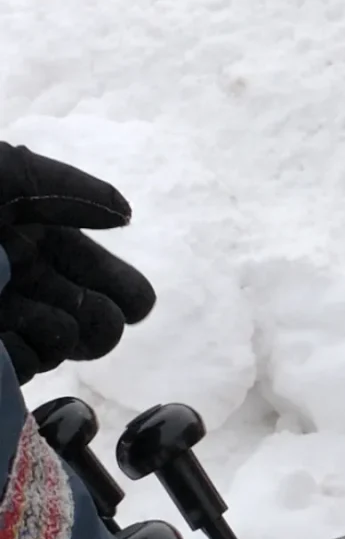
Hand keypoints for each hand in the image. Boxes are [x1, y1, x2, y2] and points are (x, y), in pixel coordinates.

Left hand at [0, 145, 154, 379]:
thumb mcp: (8, 172)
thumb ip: (69, 189)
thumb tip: (126, 217)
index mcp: (36, 238)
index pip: (104, 275)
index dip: (128, 291)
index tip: (137, 305)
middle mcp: (24, 281)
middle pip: (97, 320)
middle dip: (103, 320)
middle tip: (86, 310)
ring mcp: (5, 317)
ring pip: (64, 346)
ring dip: (56, 333)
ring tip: (15, 310)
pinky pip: (27, 366)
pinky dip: (25, 355)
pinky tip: (3, 333)